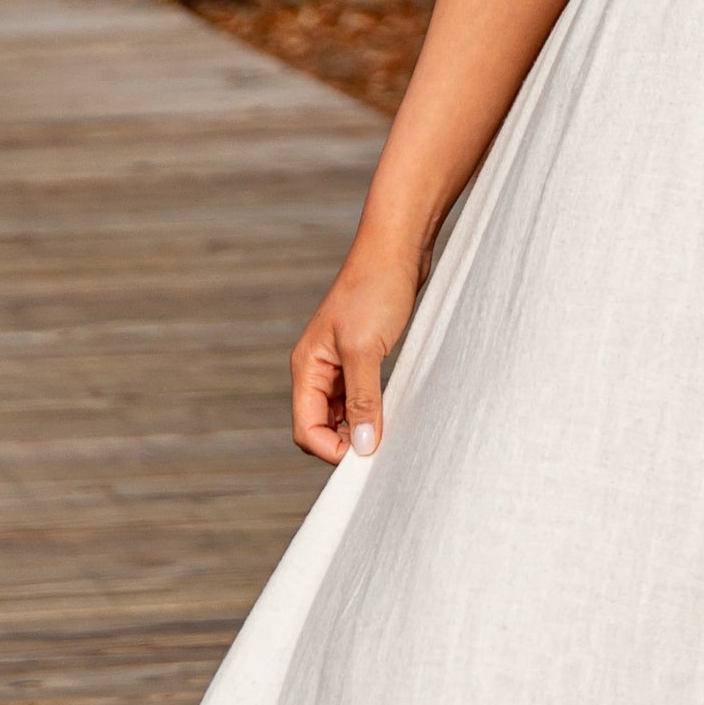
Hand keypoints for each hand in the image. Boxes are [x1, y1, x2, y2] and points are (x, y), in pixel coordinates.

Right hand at [292, 252, 418, 462]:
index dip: (331, 449)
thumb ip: (363, 399)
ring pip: (340, 414)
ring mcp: (339, 363)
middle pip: (319, 426)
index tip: (366, 455)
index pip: (305, 428)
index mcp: (307, 367)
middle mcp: (317, 369)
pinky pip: (359, 397)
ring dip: (359, 428)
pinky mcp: (362, 357)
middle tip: (380, 448)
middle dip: (344, 443)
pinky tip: (393, 412)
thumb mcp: (366, 349)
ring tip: (390, 432)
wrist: (397, 249)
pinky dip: (372, 410)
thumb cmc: (376, 289)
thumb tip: (361, 447)